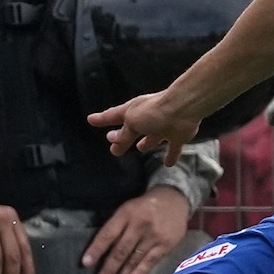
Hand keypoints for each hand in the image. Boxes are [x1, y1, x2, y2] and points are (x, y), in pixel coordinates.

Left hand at [83, 186, 192, 273]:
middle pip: (120, 251)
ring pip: (134, 259)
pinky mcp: (165, 245)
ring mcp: (153, 236)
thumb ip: (116, 227)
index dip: (96, 249)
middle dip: (108, 271)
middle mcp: (139, 225)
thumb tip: (100, 252)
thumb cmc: (144, 207)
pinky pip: (150, 261)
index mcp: (125, 214)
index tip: (85, 264)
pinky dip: (139, 272)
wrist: (175, 199)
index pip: (108, 234)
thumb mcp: (127, 209)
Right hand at [88, 91, 202, 167]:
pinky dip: (171, 155)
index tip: (90, 120)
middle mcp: (146, 118)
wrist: (183, 109)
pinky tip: (168, 164)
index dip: (102, 119)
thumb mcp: (132, 123)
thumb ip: (124, 135)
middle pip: (131, 129)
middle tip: (114, 144)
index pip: (112, 115)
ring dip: (147, 143)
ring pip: (152, 137)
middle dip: (123, 136)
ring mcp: (162, 127)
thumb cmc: (154, 112)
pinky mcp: (177, 136)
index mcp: (133, 111)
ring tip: (141, 148)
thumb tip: (112, 142)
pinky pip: (173, 148)